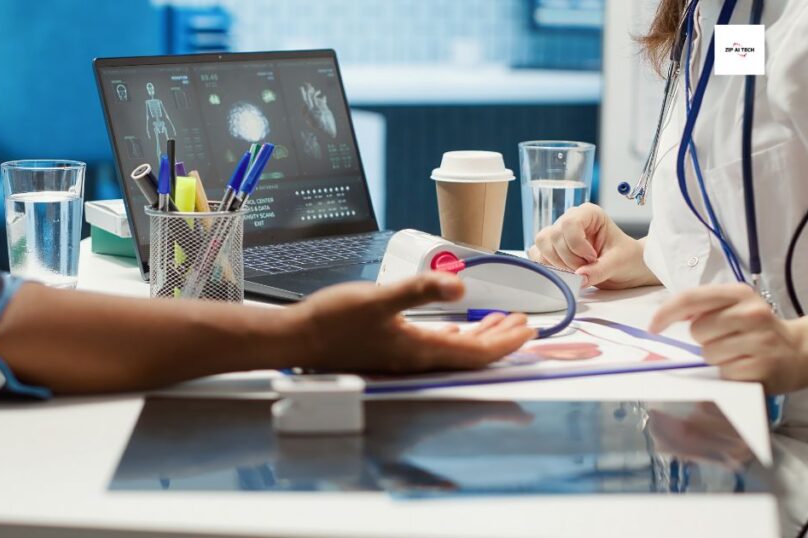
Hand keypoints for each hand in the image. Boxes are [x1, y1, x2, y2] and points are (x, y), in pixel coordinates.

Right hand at [292, 272, 536, 373]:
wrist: (297, 338)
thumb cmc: (333, 319)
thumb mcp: (378, 298)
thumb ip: (420, 289)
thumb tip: (461, 285)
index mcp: (420, 351)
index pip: (477, 354)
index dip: (506, 343)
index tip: (531, 331)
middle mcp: (417, 359)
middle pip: (471, 355)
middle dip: (501, 338)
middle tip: (524, 322)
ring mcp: (404, 356)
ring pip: (454, 350)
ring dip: (480, 335)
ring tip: (500, 320)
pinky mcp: (391, 349)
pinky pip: (435, 346)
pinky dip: (454, 336)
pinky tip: (455, 327)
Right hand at [527, 203, 658, 288]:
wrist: (626, 268)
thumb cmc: (626, 258)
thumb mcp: (618, 263)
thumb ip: (600, 270)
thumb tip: (579, 277)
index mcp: (589, 214)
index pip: (569, 223)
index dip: (577, 245)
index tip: (593, 258)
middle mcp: (570, 220)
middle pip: (553, 236)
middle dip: (568, 258)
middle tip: (586, 269)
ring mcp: (559, 234)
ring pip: (542, 244)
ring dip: (558, 263)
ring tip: (577, 270)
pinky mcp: (551, 249)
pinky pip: (537, 254)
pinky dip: (548, 266)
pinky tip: (565, 271)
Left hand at [649, 283, 807, 393]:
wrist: (797, 352)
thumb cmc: (755, 329)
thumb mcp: (733, 307)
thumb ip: (701, 306)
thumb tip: (665, 315)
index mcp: (740, 294)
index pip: (691, 299)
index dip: (666, 313)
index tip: (653, 327)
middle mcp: (753, 314)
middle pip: (697, 330)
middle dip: (702, 338)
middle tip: (723, 339)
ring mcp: (760, 341)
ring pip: (708, 353)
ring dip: (715, 357)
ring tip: (735, 353)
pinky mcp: (762, 368)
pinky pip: (723, 372)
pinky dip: (727, 373)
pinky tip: (743, 366)